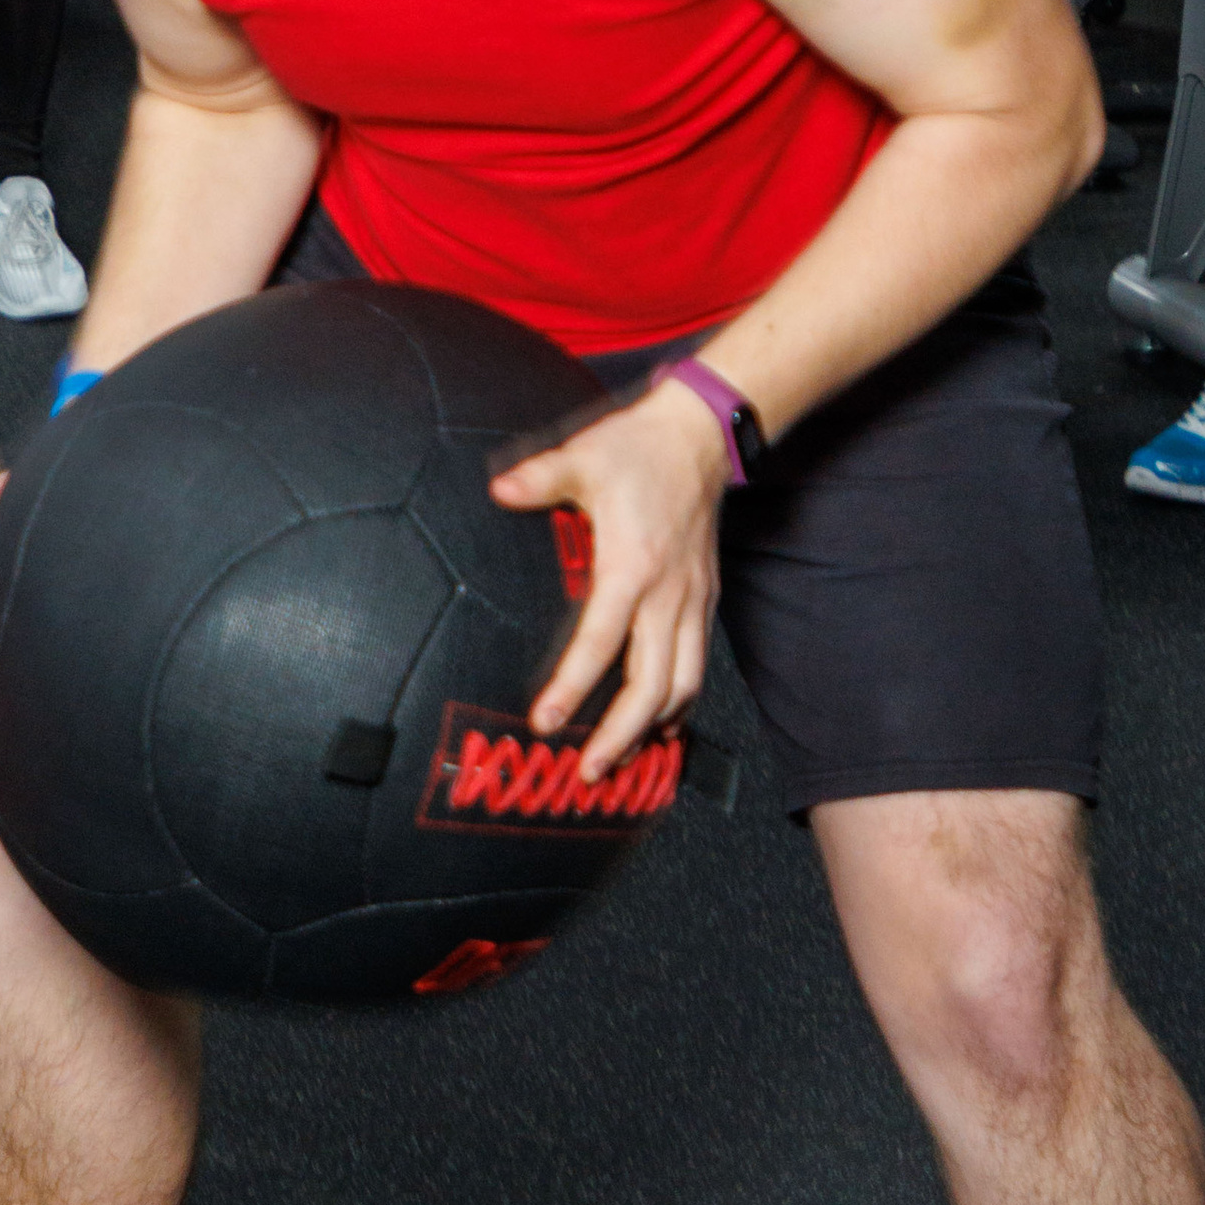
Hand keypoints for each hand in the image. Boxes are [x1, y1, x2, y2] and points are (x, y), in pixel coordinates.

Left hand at [490, 375, 725, 783]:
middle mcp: (667, 593)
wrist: (700, 434)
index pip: (601, 641)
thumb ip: (540, 478)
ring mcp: (692, 599)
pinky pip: (697, 664)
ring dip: (654, 728)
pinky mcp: (704, 598)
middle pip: (652, 685)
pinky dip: (681, 701)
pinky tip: (663, 722)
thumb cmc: (638, 448)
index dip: (573, 686)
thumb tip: (499, 492)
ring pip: (684, 684)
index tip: (546, 721)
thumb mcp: (584, 456)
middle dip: (621, 735)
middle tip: (589, 770)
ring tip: (623, 758)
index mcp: (632, 566)